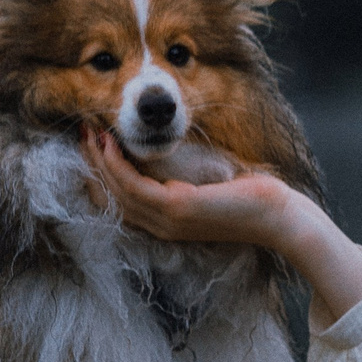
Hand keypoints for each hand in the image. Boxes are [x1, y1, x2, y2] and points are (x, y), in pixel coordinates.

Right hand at [83, 128, 295, 247]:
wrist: (278, 218)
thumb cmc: (251, 199)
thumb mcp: (210, 184)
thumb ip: (187, 175)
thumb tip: (172, 150)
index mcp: (166, 222)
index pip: (120, 203)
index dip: (101, 175)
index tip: (95, 146)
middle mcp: (161, 226)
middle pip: (112, 198)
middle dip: (93, 164)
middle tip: (83, 135)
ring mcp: (167, 220)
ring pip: (118, 192)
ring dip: (99, 162)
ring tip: (91, 135)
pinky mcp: (177, 208)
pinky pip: (135, 188)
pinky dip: (119, 166)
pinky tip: (112, 145)